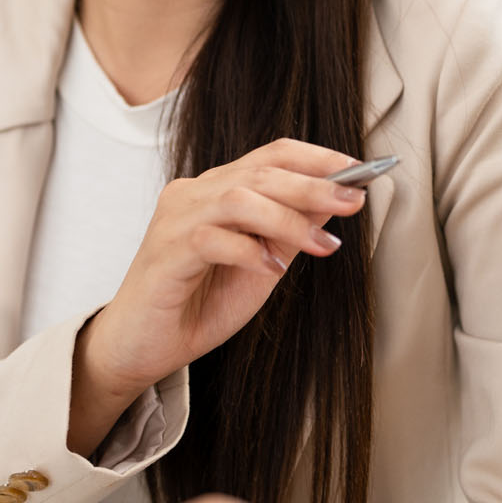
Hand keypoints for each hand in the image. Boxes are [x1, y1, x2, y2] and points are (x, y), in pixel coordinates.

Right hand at [84, 139, 367, 395]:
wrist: (141, 347)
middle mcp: (194, 193)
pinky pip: (212, 238)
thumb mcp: (263, 265)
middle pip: (261, 171)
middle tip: (355, 200)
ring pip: (239, 197)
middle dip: (314, 184)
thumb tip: (337, 197)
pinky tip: (271, 270)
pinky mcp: (165, 252)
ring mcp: (175, 219)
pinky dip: (250, 252)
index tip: (359, 171)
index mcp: (216, 189)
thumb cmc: (198, 305)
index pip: (271, 155)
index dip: (317, 158)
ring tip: (323, 245)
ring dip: (289, 219)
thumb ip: (292, 230)